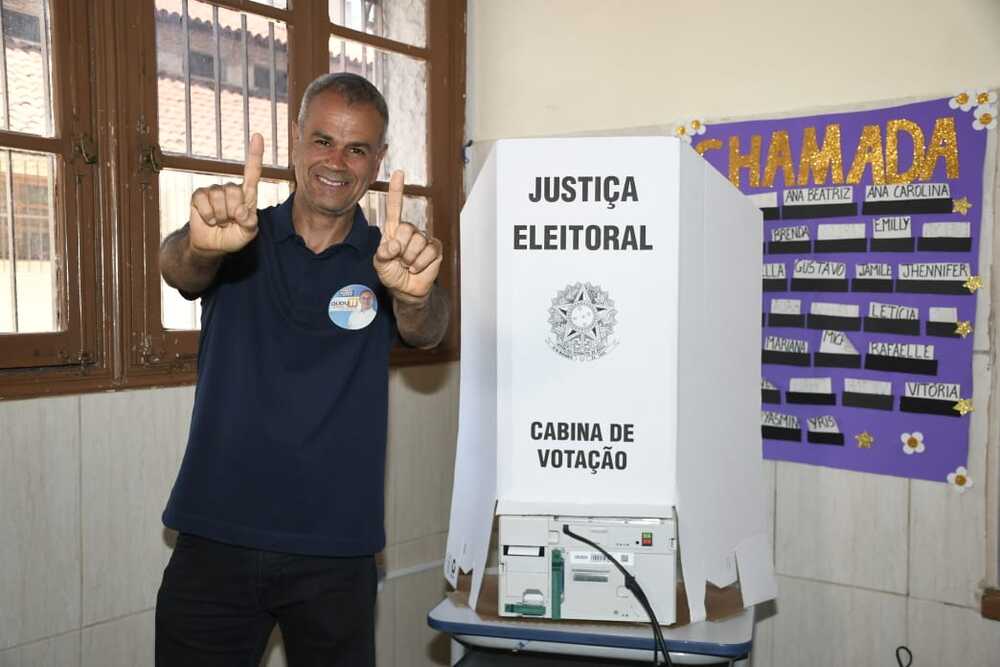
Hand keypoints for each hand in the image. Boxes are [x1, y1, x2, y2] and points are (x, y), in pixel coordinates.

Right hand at [187, 133, 263, 256]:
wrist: (212, 245)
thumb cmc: (234, 237)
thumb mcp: (248, 234)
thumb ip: (249, 223)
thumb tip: (241, 211)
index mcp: (247, 195)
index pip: (252, 173)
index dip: (255, 155)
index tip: (257, 136)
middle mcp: (231, 189)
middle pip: (234, 191)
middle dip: (232, 212)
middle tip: (230, 222)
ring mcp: (214, 190)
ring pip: (218, 197)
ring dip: (219, 216)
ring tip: (220, 222)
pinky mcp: (198, 195)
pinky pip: (203, 201)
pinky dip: (207, 215)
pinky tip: (209, 220)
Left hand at [374, 170, 442, 303]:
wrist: (405, 290)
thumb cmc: (391, 274)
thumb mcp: (379, 264)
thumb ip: (382, 254)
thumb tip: (394, 245)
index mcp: (393, 230)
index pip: (395, 207)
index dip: (397, 190)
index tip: (398, 173)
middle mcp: (409, 231)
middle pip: (406, 229)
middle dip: (401, 249)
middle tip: (399, 260)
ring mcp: (423, 239)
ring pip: (418, 242)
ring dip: (410, 259)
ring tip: (408, 265)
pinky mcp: (435, 249)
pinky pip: (429, 252)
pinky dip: (421, 263)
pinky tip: (417, 268)